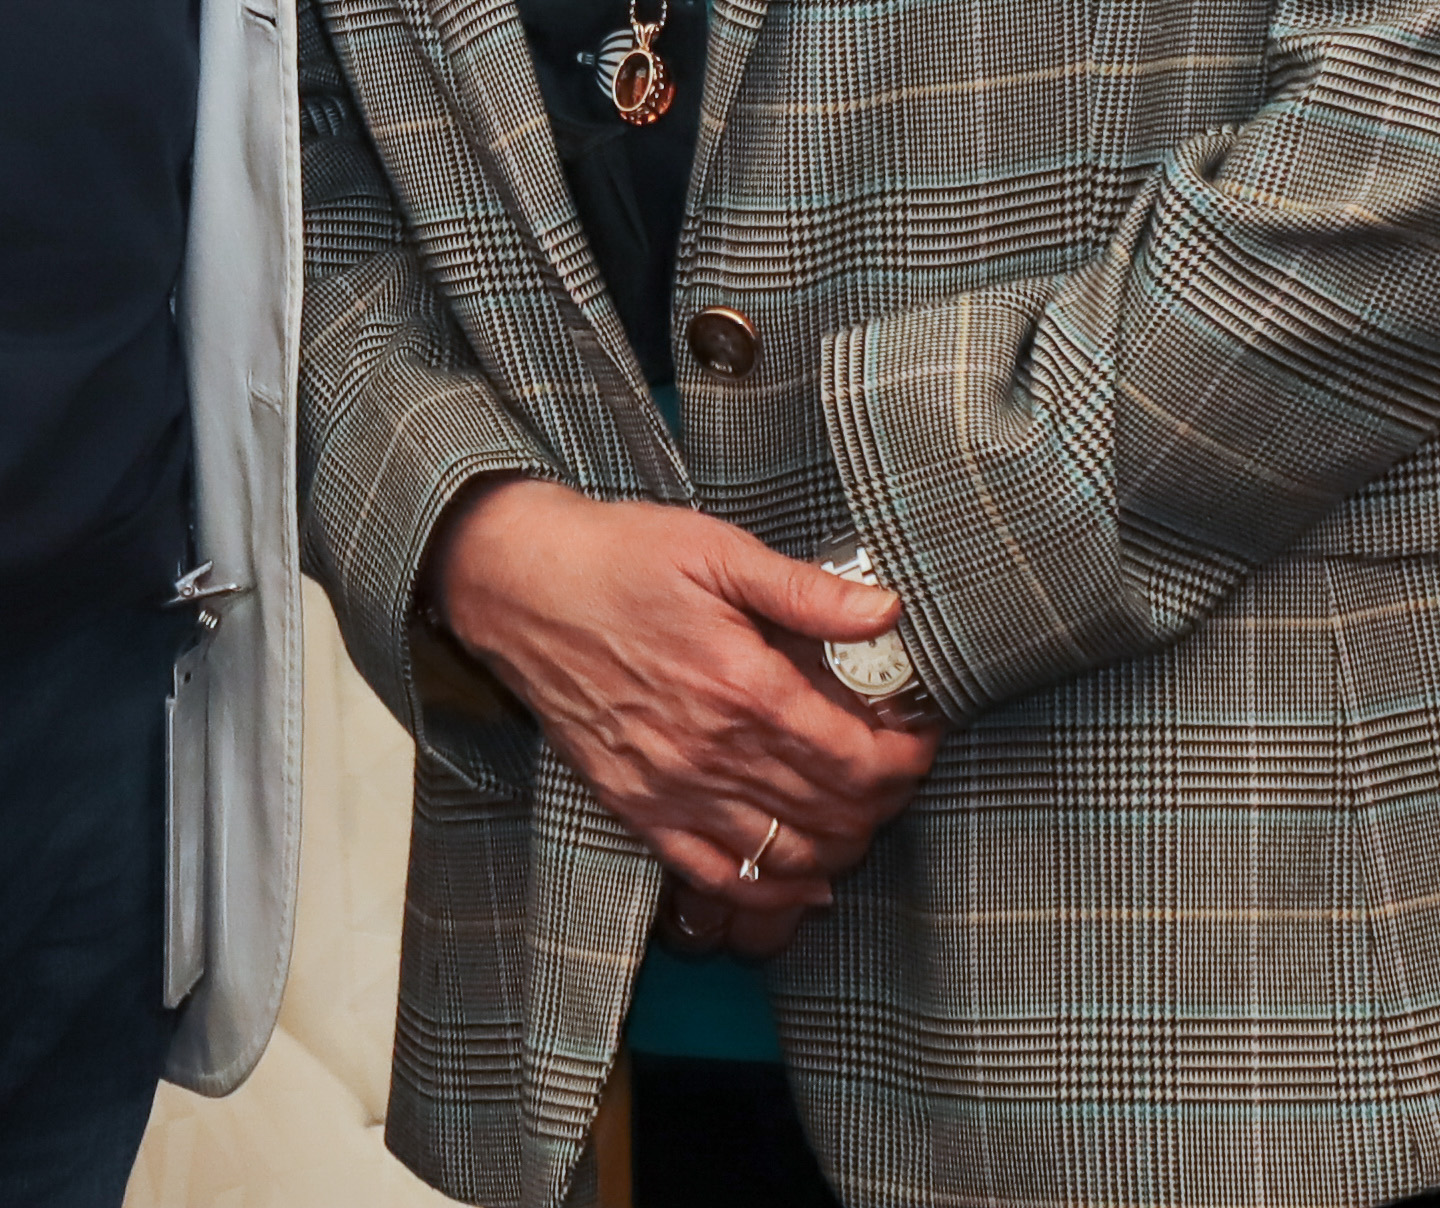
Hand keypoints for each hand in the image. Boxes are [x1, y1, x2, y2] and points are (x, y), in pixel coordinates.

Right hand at [426, 480, 930, 936]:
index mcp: (743, 688)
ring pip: (789, 856)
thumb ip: (807, 592)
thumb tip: (887, 613)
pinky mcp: (639, 810)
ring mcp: (673, 792)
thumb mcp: (717, 550)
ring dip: (842, 843)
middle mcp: (712, 755)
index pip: (857, 758)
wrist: (519, 586)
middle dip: (885, 798)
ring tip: (861, 807)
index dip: (907, 757)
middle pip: (834, 813)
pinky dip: (772, 888)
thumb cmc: (617, 558)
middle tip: (899, 765)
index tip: (920, 734)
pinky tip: (804, 874)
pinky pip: (719, 879)